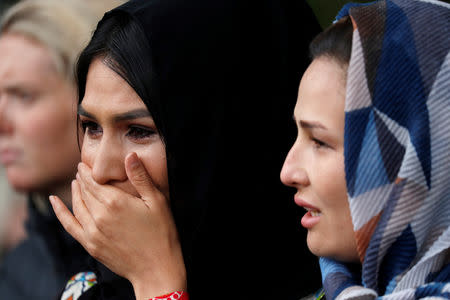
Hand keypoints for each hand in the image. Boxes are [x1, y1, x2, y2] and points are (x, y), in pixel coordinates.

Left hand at [50, 152, 185, 298]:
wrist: (156, 269)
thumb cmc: (161, 234)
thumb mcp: (157, 202)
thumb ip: (141, 178)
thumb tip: (130, 155)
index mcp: (115, 202)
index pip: (94, 181)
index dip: (88, 171)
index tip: (84, 164)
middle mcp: (100, 216)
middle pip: (85, 192)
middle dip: (82, 179)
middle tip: (80, 170)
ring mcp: (93, 232)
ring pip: (77, 206)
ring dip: (74, 192)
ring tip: (75, 183)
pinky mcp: (90, 245)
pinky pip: (70, 225)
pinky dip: (60, 212)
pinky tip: (54, 202)